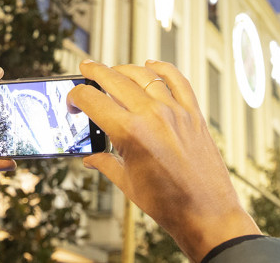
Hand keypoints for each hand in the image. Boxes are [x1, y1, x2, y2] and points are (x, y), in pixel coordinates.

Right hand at [69, 60, 259, 261]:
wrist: (207, 213)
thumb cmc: (170, 204)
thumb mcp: (127, 184)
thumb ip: (106, 163)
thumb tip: (91, 157)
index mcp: (130, 133)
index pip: (92, 100)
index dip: (76, 96)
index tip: (73, 100)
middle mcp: (153, 115)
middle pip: (115, 79)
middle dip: (95, 72)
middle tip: (86, 69)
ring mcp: (175, 111)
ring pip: (144, 75)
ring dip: (124, 69)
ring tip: (113, 71)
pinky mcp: (193, 114)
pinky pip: (178, 80)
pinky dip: (163, 68)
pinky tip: (152, 66)